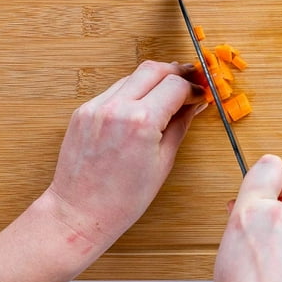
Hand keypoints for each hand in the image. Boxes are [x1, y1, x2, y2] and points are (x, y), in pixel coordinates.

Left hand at [46, 60, 204, 253]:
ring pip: (132, 76)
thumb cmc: (123, 199)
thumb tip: (195, 105)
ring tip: (166, 96)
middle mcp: (116, 107)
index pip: (176, 85)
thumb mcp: (163, 162)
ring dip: (153, 80)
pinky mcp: (83, 111)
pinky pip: (113, 91)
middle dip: (176, 72)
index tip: (200, 95)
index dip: (193, 87)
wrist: (80, 212)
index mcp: (141, 121)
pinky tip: (141, 106)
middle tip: (190, 82)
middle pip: (154, 69)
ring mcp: (96, 107)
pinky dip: (131, 92)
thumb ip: (180, 125)